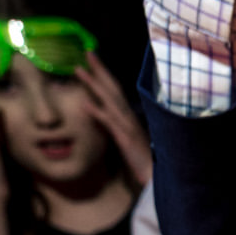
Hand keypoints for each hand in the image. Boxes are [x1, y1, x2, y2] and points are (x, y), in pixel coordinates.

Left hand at [74, 55, 152, 186]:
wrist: (157, 182)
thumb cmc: (143, 165)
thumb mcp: (129, 142)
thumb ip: (118, 128)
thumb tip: (105, 118)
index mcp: (130, 118)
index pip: (117, 91)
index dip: (105, 75)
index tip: (92, 60)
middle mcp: (130, 119)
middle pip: (114, 89)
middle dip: (100, 70)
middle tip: (87, 52)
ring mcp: (129, 128)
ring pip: (110, 101)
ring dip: (94, 85)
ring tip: (78, 70)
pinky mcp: (126, 141)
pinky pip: (110, 124)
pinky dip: (98, 113)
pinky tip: (85, 103)